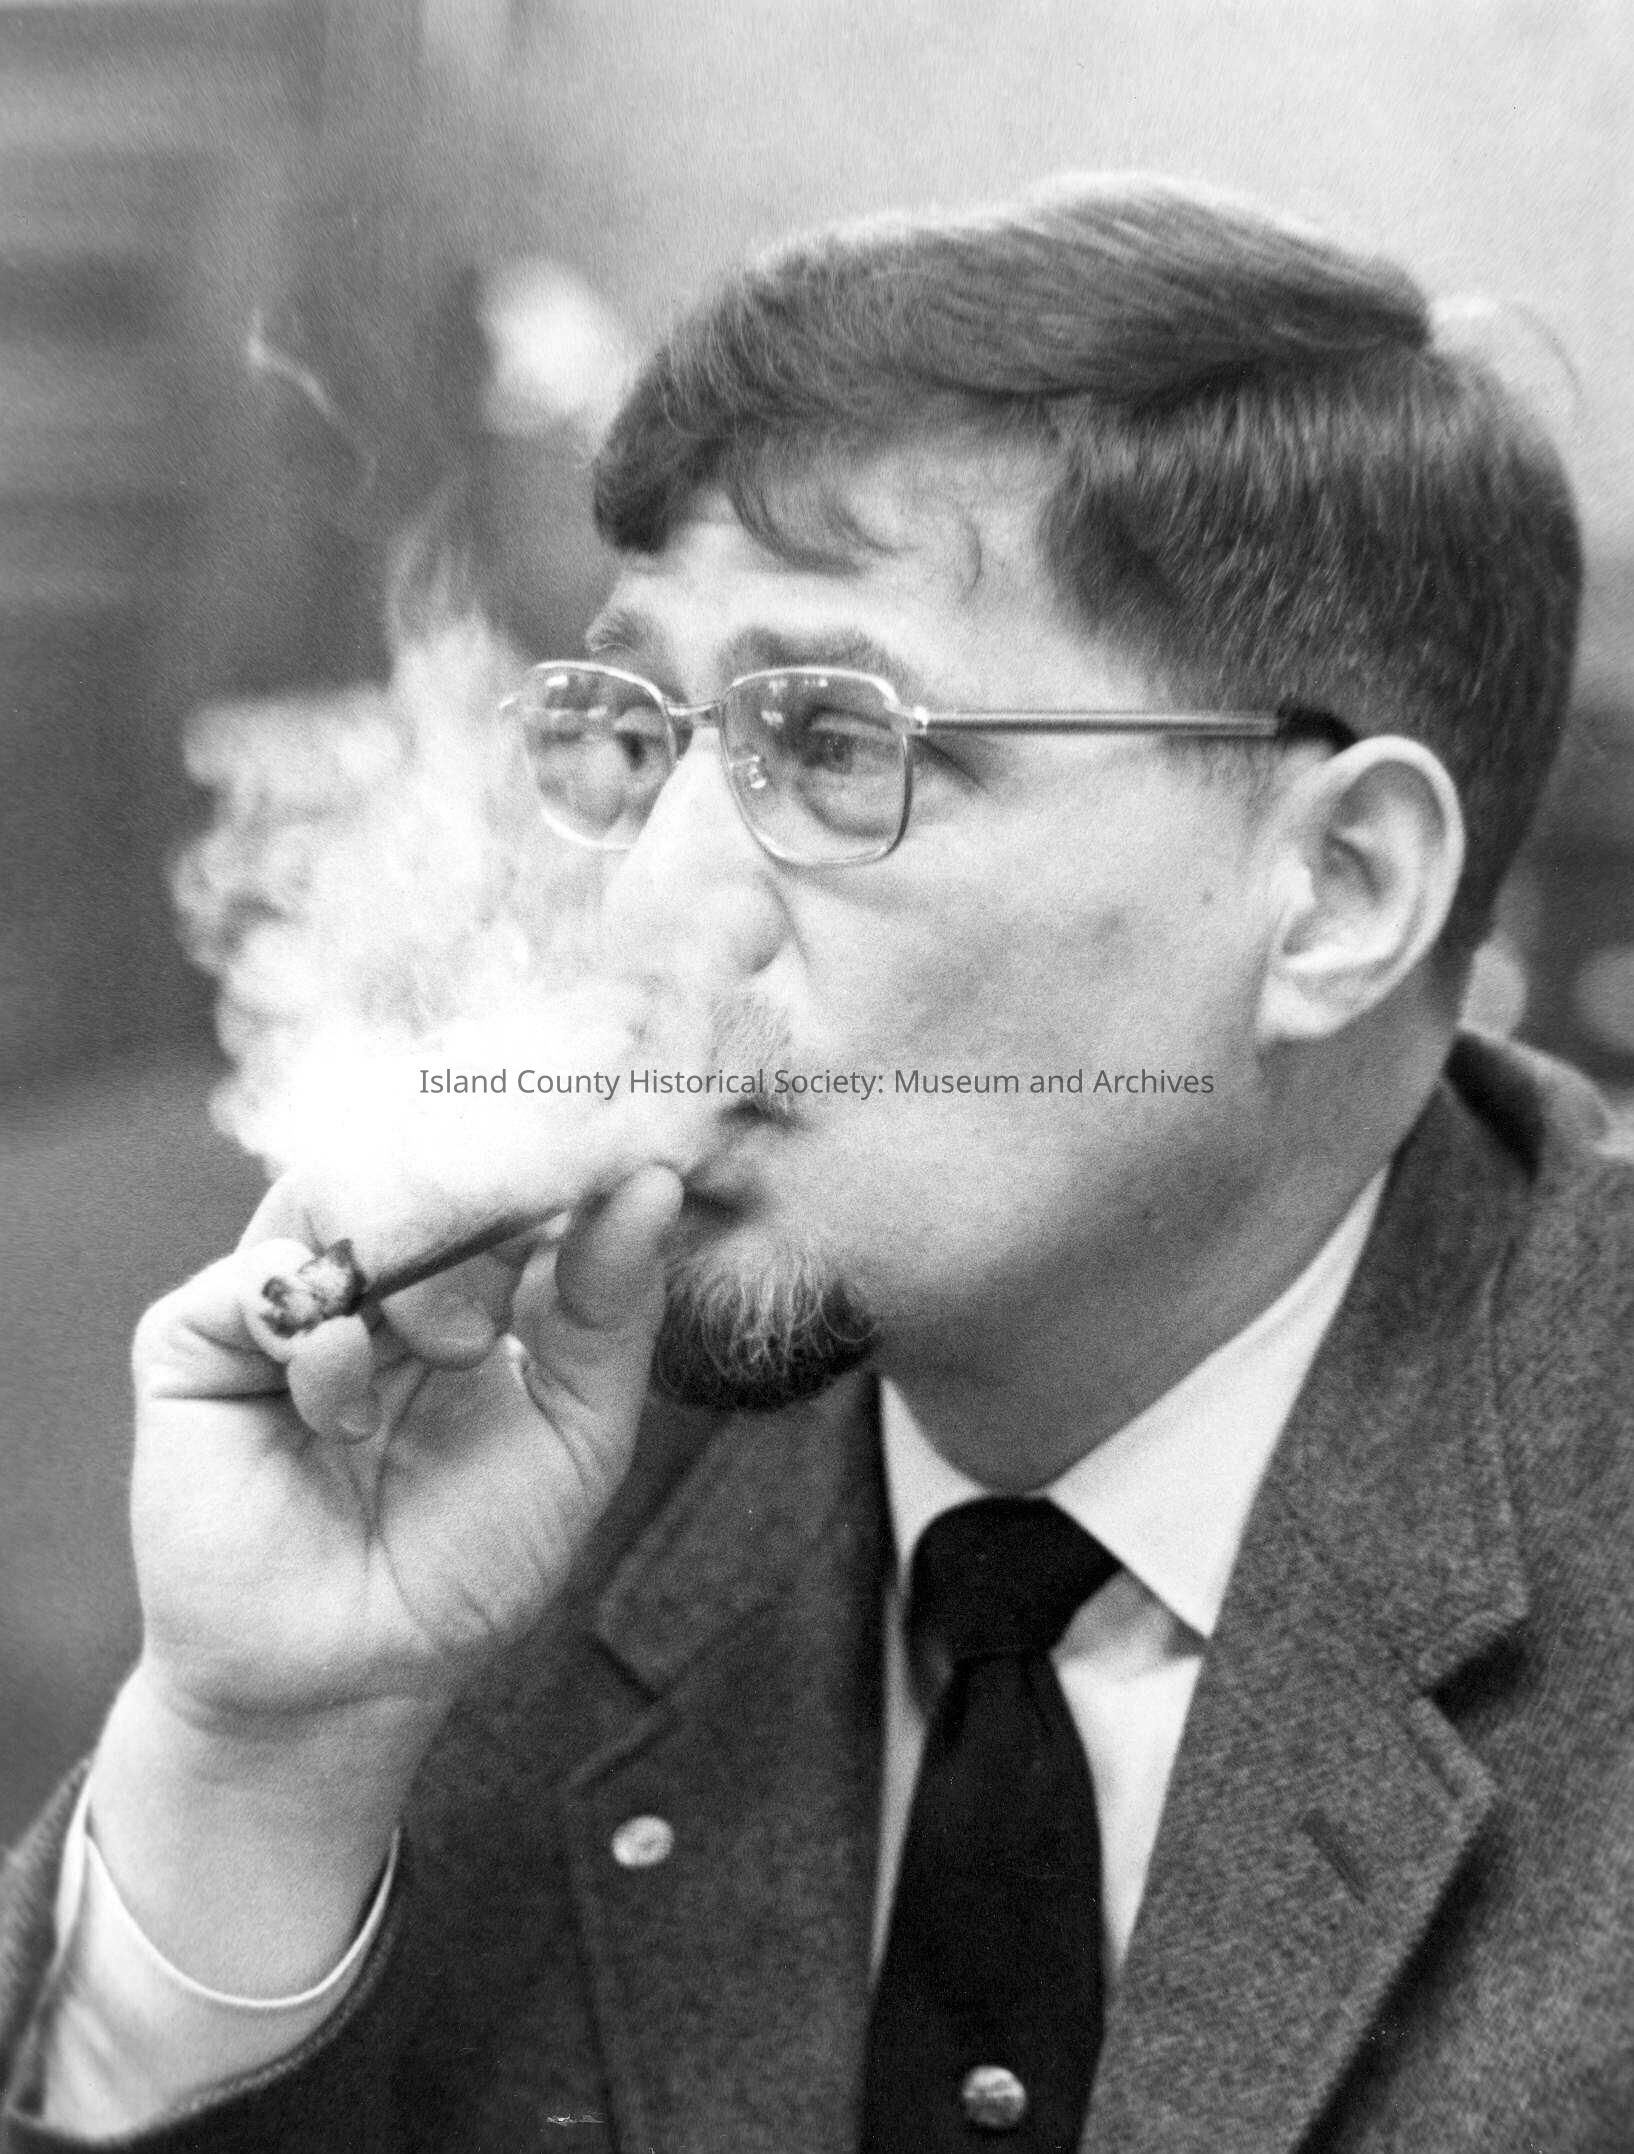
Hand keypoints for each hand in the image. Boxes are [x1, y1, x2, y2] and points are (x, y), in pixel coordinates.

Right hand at [81, 1166, 678, 1995]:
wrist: (349, 1675)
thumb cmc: (468, 1558)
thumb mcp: (577, 1434)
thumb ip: (612, 1310)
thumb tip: (652, 1182)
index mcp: (474, 1271)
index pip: (507, 1160)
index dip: (556, 1148)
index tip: (612, 1145)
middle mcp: (376, 1265)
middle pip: (425, 1149)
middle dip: (488, 1195)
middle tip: (529, 1262)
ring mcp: (287, 1294)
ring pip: (341, 1184)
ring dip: (413, 1254)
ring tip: (450, 1348)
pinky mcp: (197, 1340)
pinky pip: (260, 1280)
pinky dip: (319, 1332)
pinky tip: (341, 1410)